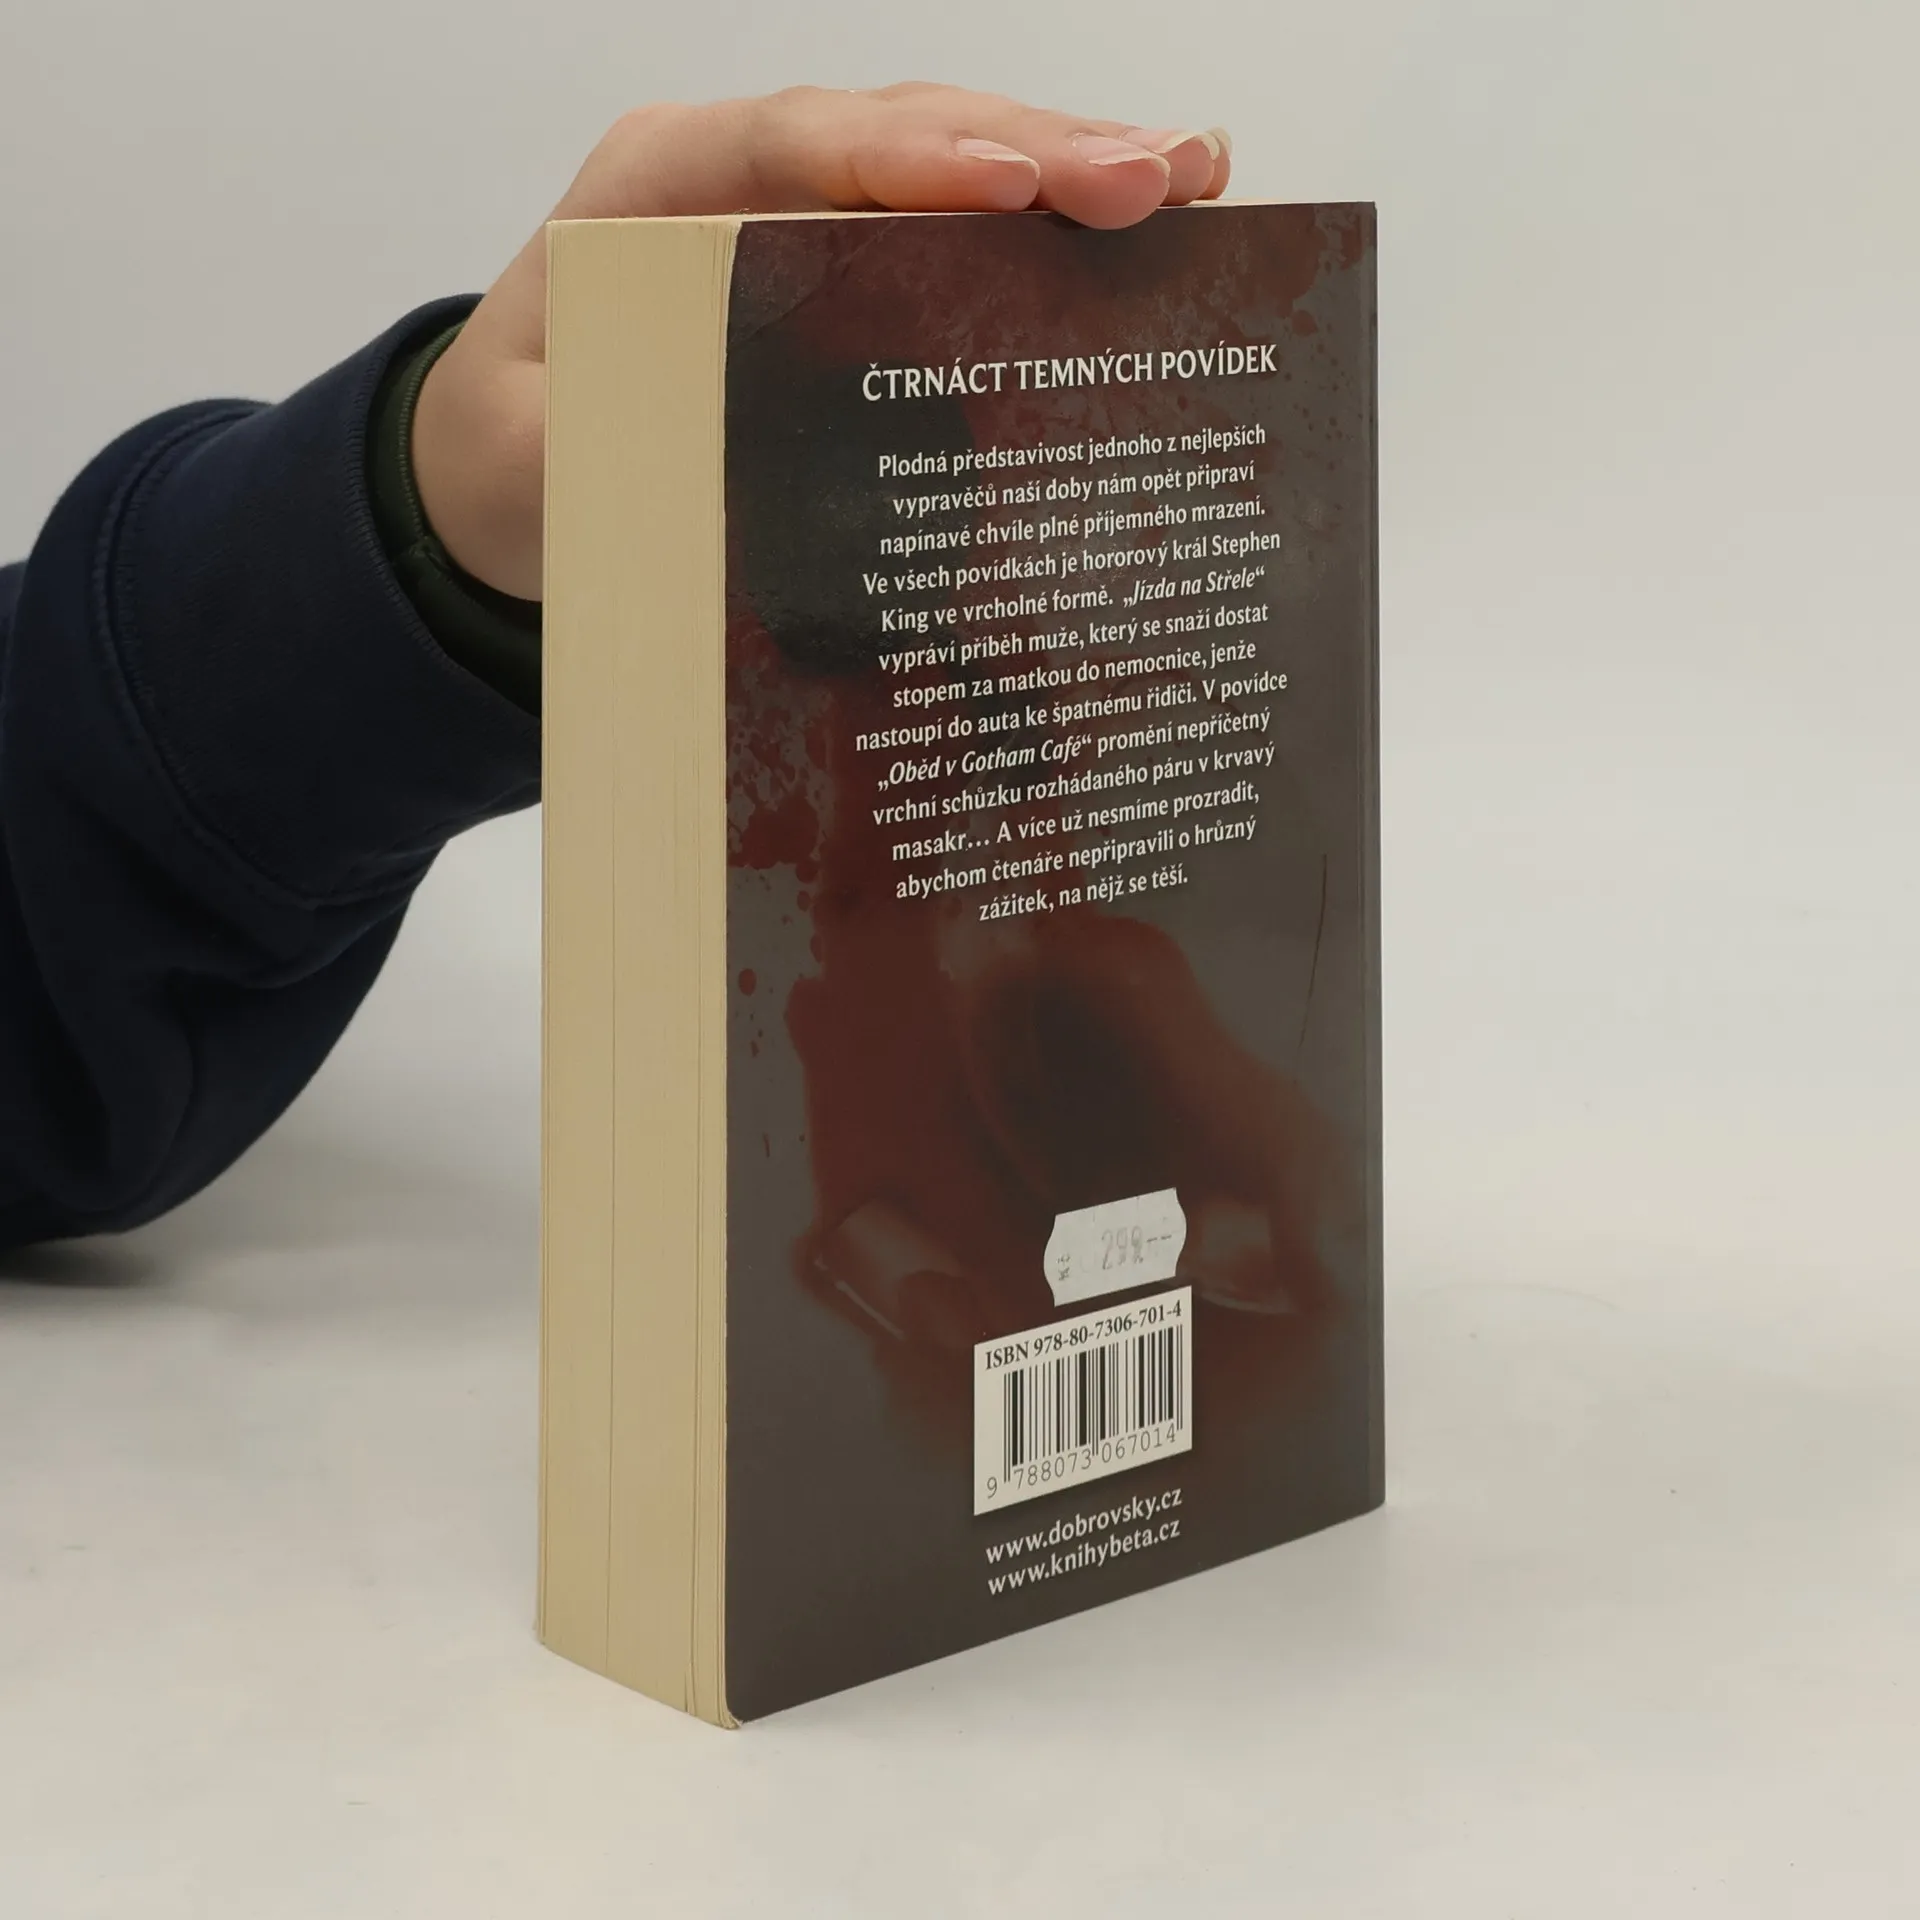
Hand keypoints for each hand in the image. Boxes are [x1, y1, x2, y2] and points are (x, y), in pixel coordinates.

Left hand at [412, 84, 1231, 599]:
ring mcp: (805, 212)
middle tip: (1157, 180)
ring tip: (1194, 178)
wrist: (503, 462)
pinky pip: (958, 231)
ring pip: (950, 163)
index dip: (904, 160)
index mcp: (652, 193)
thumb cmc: (522, 449)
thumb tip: (740, 474)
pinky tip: (1151, 219)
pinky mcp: (850, 265)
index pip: (786, 150)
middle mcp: (740, 178)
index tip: (1008, 185)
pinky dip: (1051, 228)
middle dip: (1035, 151)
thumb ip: (610, 453)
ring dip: (1073, 169)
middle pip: (899, 135)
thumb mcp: (532, 464)